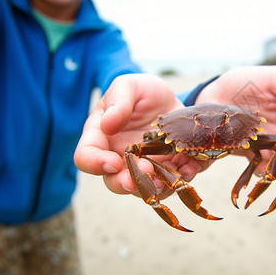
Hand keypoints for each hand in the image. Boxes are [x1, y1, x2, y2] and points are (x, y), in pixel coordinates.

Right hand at [74, 74, 201, 195]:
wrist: (170, 99)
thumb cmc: (142, 92)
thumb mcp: (129, 86)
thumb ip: (118, 100)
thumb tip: (107, 124)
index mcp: (101, 138)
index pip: (86, 157)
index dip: (95, 163)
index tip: (112, 162)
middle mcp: (120, 159)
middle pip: (115, 182)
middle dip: (128, 182)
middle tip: (145, 171)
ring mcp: (145, 167)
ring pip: (145, 188)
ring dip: (156, 187)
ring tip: (167, 179)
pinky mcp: (168, 170)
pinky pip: (173, 182)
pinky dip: (182, 179)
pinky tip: (189, 169)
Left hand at [195, 65, 275, 179]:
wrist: (218, 86)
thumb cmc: (252, 81)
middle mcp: (271, 147)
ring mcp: (250, 151)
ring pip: (263, 173)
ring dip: (267, 174)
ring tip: (264, 168)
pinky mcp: (230, 153)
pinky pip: (239, 167)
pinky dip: (241, 169)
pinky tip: (242, 158)